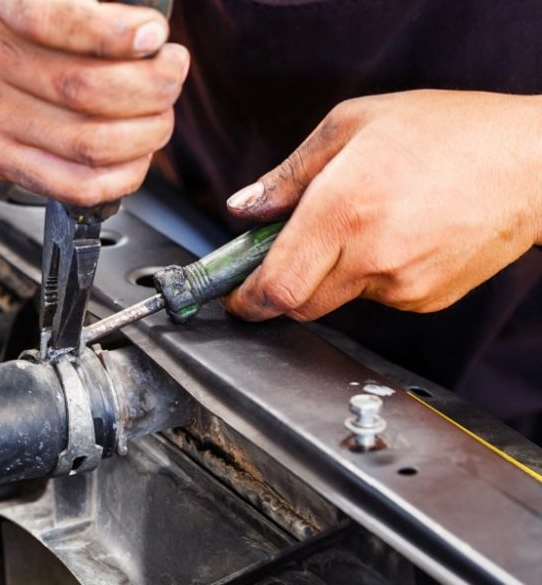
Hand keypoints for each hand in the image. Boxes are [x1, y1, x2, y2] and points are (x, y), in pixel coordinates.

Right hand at [0, 0, 188, 205]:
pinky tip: (138, 154)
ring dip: (145, 132)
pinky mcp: (1, 161)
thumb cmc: (12, 29)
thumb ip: (90, 9)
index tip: (153, 35)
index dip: (113, 32)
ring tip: (159, 114)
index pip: (52, 19)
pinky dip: (123, 175)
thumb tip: (150, 40)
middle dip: (151, 87)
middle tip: (170, 75)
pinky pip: (75, 184)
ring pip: (89, 142)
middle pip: (83, 88)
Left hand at [223, 90, 541, 320]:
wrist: (531, 161)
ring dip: (331, 273)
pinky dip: (371, 275)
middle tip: (290, 249)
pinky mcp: (427, 300)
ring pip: (338, 298)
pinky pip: (377, 297)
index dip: (246, 299)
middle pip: (299, 303)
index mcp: (342, 211)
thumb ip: (288, 175)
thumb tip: (243, 209)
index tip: (235, 297)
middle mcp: (370, 256)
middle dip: (283, 284)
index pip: (275, 286)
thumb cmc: (447, 132)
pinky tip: (397, 236)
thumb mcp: (351, 125)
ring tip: (365, 222)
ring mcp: (403, 285)